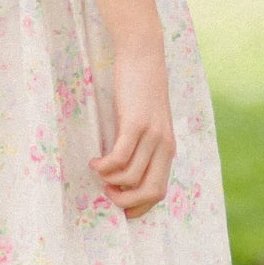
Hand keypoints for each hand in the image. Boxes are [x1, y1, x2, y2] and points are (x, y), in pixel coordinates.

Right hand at [91, 40, 174, 219]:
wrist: (144, 56)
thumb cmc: (140, 90)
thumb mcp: (147, 123)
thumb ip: (142, 147)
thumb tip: (123, 174)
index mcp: (168, 149)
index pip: (159, 192)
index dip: (139, 207)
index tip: (120, 208)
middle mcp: (164, 146)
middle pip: (150, 192)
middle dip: (125, 201)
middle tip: (107, 192)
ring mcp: (152, 135)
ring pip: (131, 177)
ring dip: (110, 181)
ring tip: (98, 170)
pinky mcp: (136, 123)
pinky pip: (119, 158)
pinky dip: (104, 166)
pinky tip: (95, 160)